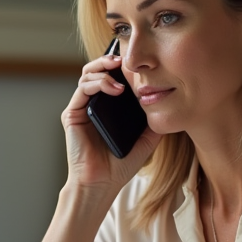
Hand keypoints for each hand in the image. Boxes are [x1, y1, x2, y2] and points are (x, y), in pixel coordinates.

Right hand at [63, 54, 163, 191]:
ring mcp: (81, 108)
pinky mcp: (72, 114)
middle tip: (125, 57)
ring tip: (119, 68)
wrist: (102, 183)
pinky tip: (114, 88)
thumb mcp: (146, 139)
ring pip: (87, 75)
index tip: (139, 60)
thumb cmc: (120, 165)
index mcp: (108, 107)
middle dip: (110, 59)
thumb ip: (154, 121)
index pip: (112, 78)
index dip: (122, 66)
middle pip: (97, 70)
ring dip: (103, 68)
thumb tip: (170, 103)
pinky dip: (97, 83)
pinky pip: (82, 90)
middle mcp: (93, 104)